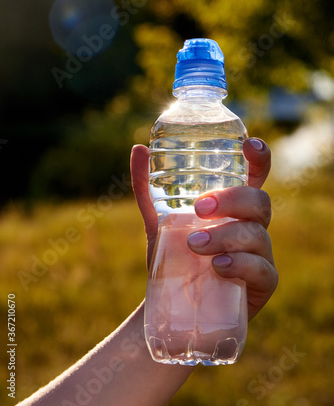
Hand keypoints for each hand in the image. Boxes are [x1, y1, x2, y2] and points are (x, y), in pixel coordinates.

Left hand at [130, 138, 277, 320]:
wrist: (173, 306)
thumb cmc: (174, 257)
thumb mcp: (159, 221)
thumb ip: (148, 189)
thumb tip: (138, 149)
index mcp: (233, 208)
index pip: (255, 177)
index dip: (259, 157)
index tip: (247, 145)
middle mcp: (252, 226)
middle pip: (259, 202)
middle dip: (232, 201)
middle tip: (199, 208)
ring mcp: (260, 254)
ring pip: (257, 234)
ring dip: (225, 236)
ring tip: (193, 246)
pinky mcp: (262, 284)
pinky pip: (262, 270)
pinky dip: (239, 264)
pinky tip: (217, 267)